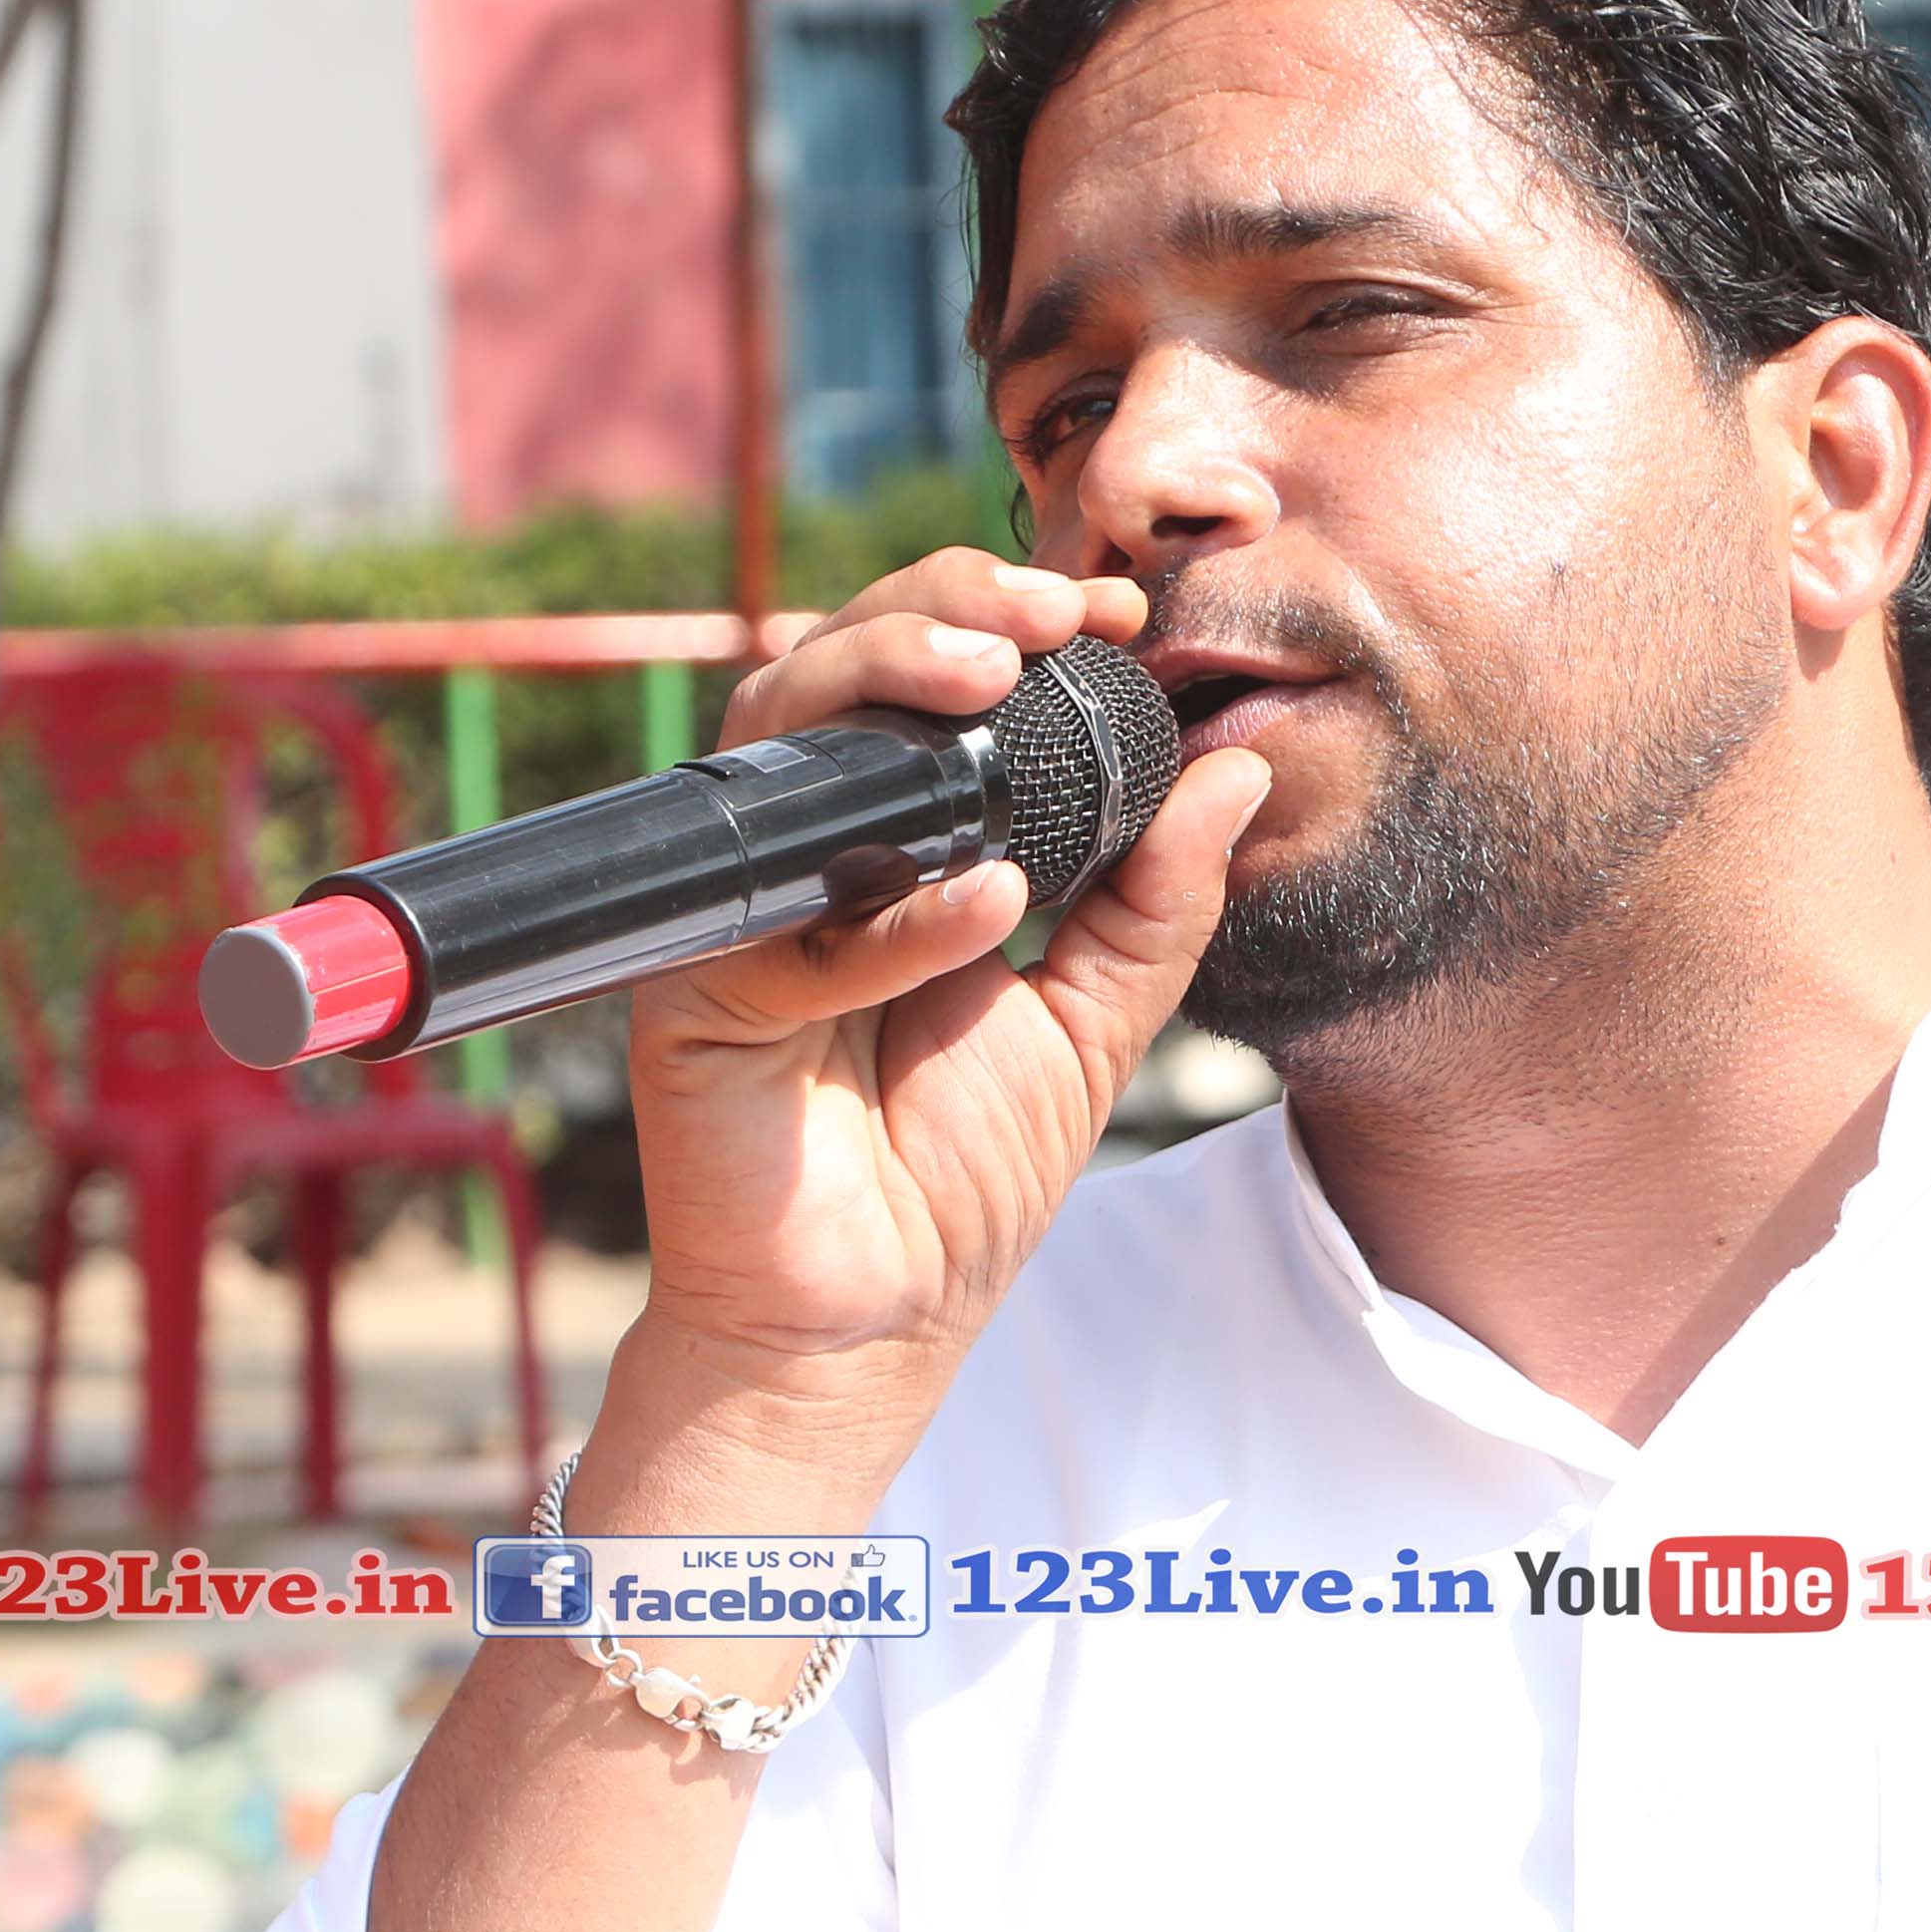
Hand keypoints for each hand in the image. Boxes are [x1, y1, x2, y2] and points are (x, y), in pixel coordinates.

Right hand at [610, 547, 1270, 1468]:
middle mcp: (801, 849)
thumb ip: (1159, 900)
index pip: (922, 676)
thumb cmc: (962, 1172)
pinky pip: (790, 934)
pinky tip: (989, 907)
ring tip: (995, 676)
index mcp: (888, 835)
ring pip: (776, 742)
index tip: (1117, 615)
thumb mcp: (1096, 1020)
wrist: (873, 1321)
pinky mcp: (695, 999)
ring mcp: (740, 912)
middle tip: (1050, 610)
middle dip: (937, 610)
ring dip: (883, 686)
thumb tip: (1234, 766)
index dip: (1002, 618)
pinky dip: (895, 918)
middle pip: (832, 667)